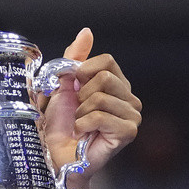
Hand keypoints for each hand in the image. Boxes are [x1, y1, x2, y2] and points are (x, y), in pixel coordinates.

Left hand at [41, 28, 142, 176]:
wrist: (56, 156)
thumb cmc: (60, 125)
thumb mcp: (62, 86)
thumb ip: (73, 59)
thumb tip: (86, 32)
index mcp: (117, 84)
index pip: (106, 61)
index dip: (82, 72)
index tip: (73, 89)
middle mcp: (130, 98)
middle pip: (103, 78)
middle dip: (80, 95)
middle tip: (77, 113)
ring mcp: (132, 115)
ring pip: (100, 97)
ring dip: (80, 113)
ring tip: (80, 125)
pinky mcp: (128, 132)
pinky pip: (100, 116)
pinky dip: (83, 125)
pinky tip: (83, 134)